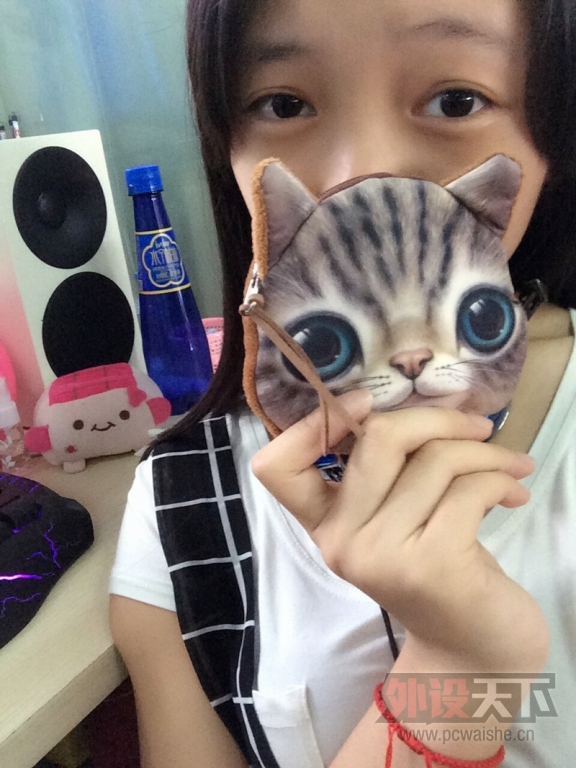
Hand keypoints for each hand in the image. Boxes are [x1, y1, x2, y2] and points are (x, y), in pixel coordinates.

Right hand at [252, 391, 548, 672]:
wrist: (471, 649)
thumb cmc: (435, 569)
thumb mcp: (396, 519)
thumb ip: (386, 471)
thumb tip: (423, 402)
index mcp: (324, 523)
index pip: (274, 466)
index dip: (314, 421)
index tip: (367, 404)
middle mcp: (341, 541)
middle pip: (377, 438)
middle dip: (437, 418)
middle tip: (476, 426)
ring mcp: (382, 555)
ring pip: (435, 460)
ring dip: (485, 453)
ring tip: (510, 466)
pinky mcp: (432, 565)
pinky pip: (469, 489)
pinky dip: (500, 480)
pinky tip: (514, 493)